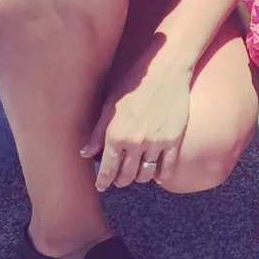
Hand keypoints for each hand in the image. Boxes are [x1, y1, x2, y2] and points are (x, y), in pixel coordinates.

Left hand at [82, 56, 191, 190]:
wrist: (164, 71)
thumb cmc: (133, 84)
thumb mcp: (109, 105)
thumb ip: (98, 132)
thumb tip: (85, 154)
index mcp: (116, 135)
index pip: (108, 168)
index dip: (104, 181)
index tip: (101, 186)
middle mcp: (135, 143)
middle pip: (127, 174)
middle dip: (121, 181)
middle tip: (118, 181)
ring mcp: (156, 143)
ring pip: (146, 173)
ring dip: (139, 178)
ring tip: (136, 176)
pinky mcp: (173, 140)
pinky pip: (168, 167)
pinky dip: (161, 176)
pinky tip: (157, 177)